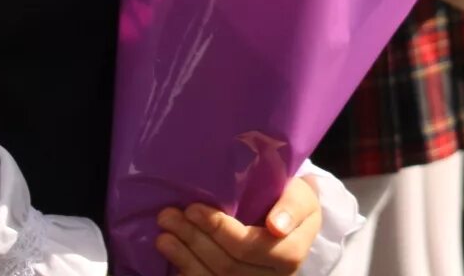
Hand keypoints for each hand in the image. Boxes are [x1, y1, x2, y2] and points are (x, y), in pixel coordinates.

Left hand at [156, 177, 322, 275]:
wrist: (289, 223)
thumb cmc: (291, 203)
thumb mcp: (301, 196)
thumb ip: (292, 207)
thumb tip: (277, 226)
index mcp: (290, 254)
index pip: (250, 247)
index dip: (220, 230)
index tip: (193, 208)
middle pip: (227, 265)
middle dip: (194, 239)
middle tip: (168, 216)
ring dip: (184, 257)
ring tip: (163, 235)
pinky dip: (187, 272)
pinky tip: (172, 256)